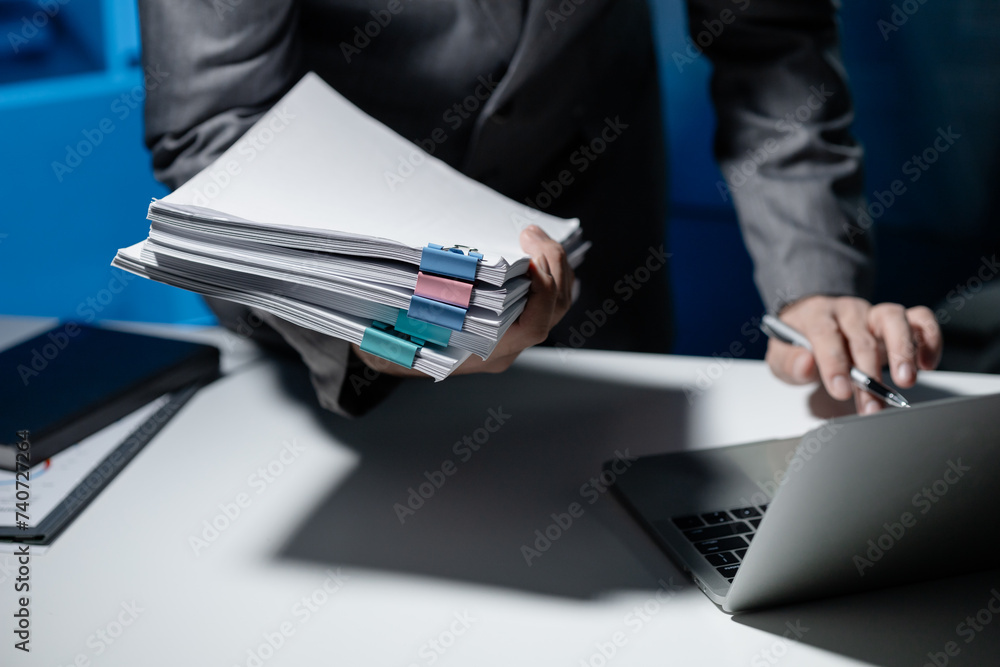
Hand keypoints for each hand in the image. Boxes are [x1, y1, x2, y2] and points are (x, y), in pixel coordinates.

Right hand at [352, 225, 573, 375]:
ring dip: (553, 267)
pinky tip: (535, 252)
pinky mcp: (511, 324)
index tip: (530, 261)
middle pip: (553, 311)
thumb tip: (422, 264)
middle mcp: (503, 349)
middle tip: (529, 233)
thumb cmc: (393, 337)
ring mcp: (511, 338)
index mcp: (484, 351)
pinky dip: (546, 275)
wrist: (391, 354)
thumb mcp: (397, 319)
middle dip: (551, 266)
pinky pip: (545, 302)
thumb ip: (416, 298)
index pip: (533, 327)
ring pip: (555, 306)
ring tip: (534, 237)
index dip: (541, 293)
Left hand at [765, 296, 942, 413]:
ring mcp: (873, 313)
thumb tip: (806, 364)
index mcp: (815, 316)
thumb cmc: (799, 342)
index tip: (841, 390)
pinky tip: (927, 364)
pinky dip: (929, 339)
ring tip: (906, 380)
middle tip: (871, 405)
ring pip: (894, 320)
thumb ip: (789, 362)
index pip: (825, 335)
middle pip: (860, 338)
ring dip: (902, 351)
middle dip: (868, 375)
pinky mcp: (896, 319)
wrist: (813, 322)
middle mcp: (847, 311)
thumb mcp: (781, 355)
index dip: (834, 363)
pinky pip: (920, 319)